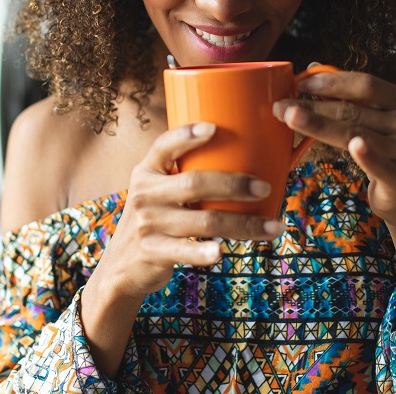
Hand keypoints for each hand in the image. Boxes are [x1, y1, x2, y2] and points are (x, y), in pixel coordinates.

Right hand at [91, 122, 286, 302]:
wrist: (122, 266)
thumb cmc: (155, 221)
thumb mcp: (157, 193)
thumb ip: (183, 178)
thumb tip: (244, 158)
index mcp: (147, 172)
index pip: (164, 146)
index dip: (187, 135)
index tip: (213, 128)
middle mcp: (144, 194)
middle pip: (194, 183)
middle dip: (234, 184)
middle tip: (265, 187)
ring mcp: (147, 223)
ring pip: (204, 221)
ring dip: (243, 224)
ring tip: (273, 226)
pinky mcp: (152, 251)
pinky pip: (184, 251)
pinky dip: (204, 253)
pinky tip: (222, 254)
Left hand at [272, 68, 395, 225]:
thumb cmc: (385, 153)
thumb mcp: (376, 122)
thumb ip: (352, 99)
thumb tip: (312, 70)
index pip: (366, 85)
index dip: (332, 82)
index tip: (300, 84)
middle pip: (354, 110)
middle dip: (313, 106)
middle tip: (281, 106)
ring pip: (355, 133)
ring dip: (318, 125)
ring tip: (290, 118)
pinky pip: (378, 164)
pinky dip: (365, 155)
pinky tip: (353, 146)